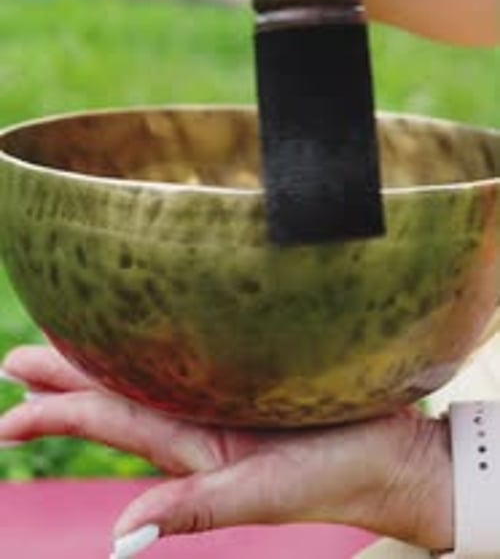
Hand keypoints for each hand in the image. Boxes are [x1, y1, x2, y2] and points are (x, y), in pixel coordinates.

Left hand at [1, 345, 452, 555]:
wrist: (399, 457)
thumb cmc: (340, 476)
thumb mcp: (263, 496)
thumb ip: (196, 510)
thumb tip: (121, 538)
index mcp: (194, 446)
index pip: (109, 420)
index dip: (56, 413)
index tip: (8, 414)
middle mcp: (200, 420)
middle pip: (117, 395)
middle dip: (64, 381)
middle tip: (16, 362)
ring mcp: (226, 400)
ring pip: (148, 376)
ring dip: (100, 366)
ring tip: (57, 351)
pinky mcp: (256, 379)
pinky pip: (193, 361)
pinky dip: (159, 353)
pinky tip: (148, 345)